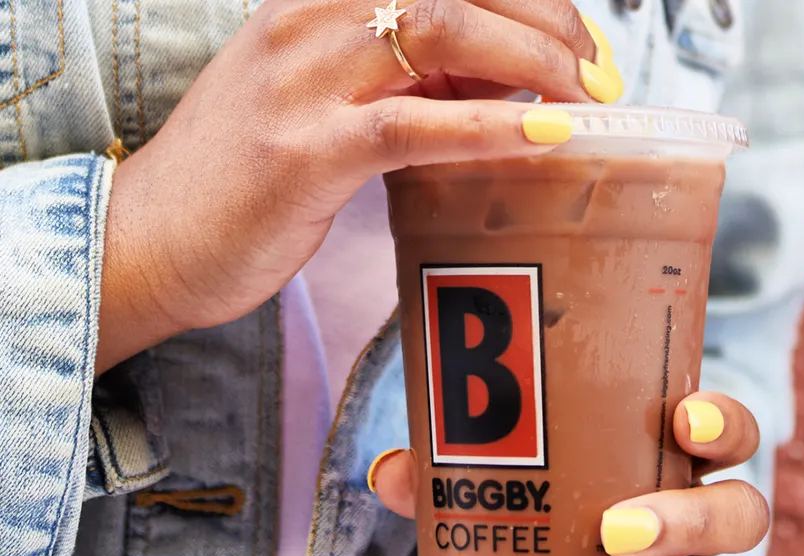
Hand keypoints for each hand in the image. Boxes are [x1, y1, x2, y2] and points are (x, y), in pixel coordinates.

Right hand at [97, 0, 623, 371]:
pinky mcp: (306, 152)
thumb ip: (416, 74)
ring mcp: (303, 79)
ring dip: (536, 59)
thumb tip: (516, 73)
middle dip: (550, 19)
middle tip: (601, 73)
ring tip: (587, 99)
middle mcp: (310, 17)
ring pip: (446, 29)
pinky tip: (545, 135)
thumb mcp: (334, 95)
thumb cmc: (252, 171)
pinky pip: (416, 124)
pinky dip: (493, 126)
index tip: (585, 38)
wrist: (153, 236)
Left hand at [369, 392, 769, 555]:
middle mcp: (694, 537)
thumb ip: (449, 477)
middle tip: (618, 528)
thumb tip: (394, 473)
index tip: (684, 419)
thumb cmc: (534, 525)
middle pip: (742, 517)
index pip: (727, 438)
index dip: (723, 426)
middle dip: (694, 519)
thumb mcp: (492, 489)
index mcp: (669, 472)